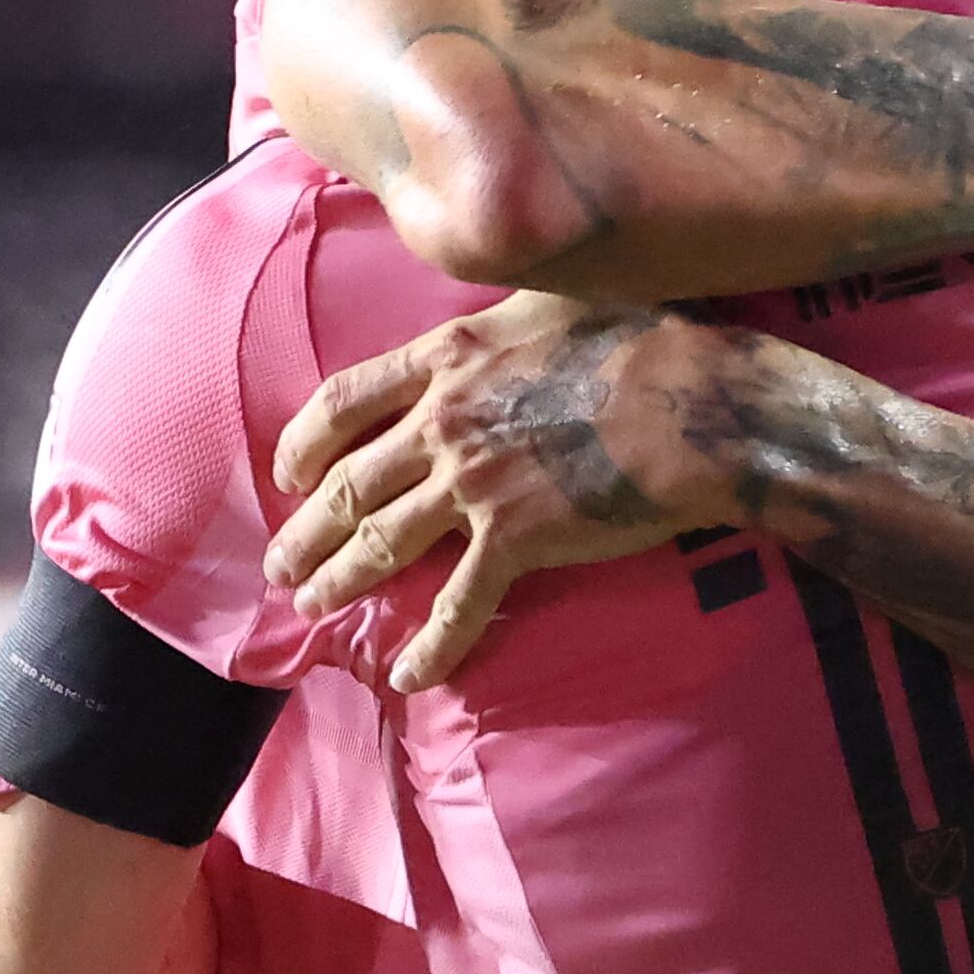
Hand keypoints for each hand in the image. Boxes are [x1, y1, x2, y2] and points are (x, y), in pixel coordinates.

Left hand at [265, 296, 765, 686]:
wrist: (695, 403)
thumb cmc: (637, 338)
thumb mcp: (546, 299)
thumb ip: (492, 323)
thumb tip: (476, 333)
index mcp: (446, 360)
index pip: (342, 401)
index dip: (304, 442)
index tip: (288, 473)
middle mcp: (444, 422)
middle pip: (349, 484)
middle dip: (305, 529)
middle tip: (279, 564)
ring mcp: (474, 484)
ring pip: (382, 542)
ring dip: (338, 579)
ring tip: (310, 606)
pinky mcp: (515, 538)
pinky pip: (458, 604)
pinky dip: (429, 645)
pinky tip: (407, 674)